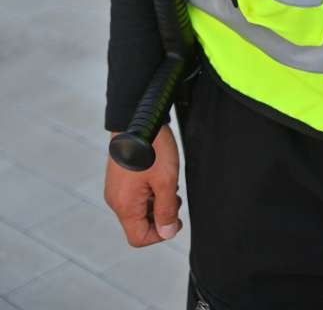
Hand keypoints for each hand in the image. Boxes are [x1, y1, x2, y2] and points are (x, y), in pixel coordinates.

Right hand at [104, 125, 183, 246]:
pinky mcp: (118, 177)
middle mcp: (115, 199)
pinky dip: (149, 192)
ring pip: (138, 209)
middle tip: (175, 197)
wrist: (137, 117)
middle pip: (138, 224)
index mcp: (124, 205)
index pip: (138, 238)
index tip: (175, 218)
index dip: (160, 234)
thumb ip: (166, 210)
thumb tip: (166, 233)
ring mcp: (115, 188)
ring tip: (169, 183)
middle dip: (160, 216)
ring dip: (156, 203)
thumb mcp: (166, 181)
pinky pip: (134, 195)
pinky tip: (159, 176)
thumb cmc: (152, 148)